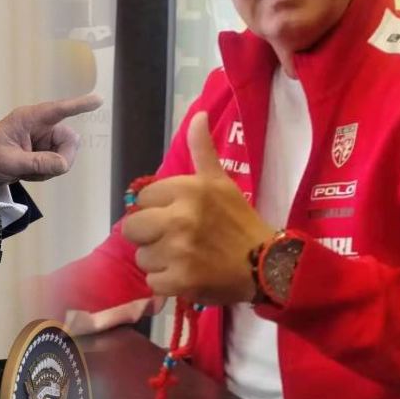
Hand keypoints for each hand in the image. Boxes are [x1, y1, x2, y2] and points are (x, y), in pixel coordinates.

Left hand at [0, 93, 102, 193]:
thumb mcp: (10, 161)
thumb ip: (37, 163)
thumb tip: (63, 164)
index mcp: (28, 118)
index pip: (58, 110)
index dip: (79, 105)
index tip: (99, 99)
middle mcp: (39, 126)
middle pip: (68, 139)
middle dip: (60, 157)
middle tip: (42, 169)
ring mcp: (42, 140)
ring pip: (65, 154)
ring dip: (50, 168)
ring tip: (26, 170)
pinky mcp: (43, 152)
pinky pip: (58, 164)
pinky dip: (45, 173)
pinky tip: (27, 173)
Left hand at [121, 112, 273, 304]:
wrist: (267, 265)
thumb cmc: (240, 222)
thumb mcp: (221, 181)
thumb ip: (202, 150)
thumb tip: (198, 115)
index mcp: (187, 189)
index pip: (142, 199)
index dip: (156, 209)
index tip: (175, 216)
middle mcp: (180, 217)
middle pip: (132, 228)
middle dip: (149, 235)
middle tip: (173, 239)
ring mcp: (179, 251)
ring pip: (141, 257)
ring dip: (159, 261)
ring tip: (184, 258)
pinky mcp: (181, 280)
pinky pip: (152, 282)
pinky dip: (166, 283)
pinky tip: (186, 275)